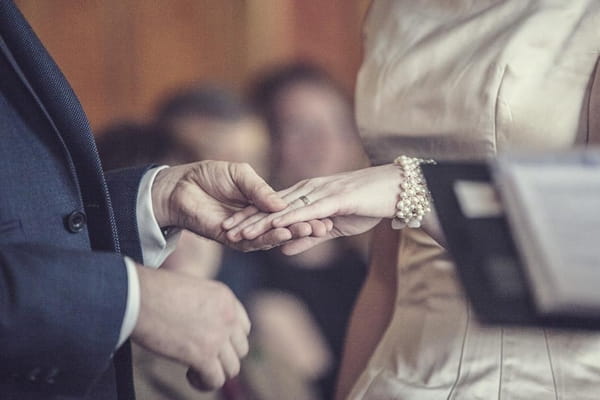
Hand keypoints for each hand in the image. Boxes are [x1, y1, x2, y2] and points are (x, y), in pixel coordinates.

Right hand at [132, 264, 249, 390]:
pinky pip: (216, 380)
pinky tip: (189, 374)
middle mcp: (228, 317)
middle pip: (240, 349)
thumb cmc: (153, 290)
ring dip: (214, 372)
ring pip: (232, 368)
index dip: (228, 340)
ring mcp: (218, 336)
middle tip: (200, 357)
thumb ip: (203, 305)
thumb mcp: (190, 289)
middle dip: (223, 357)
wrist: (139, 296)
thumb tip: (200, 327)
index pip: (243, 327)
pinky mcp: (204, 355)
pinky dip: (204, 383)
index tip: (210, 343)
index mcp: (226, 297)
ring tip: (193, 367)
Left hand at [151, 161, 329, 250]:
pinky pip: (253, 242)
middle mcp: (254, 221)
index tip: (328, 213)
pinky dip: (269, 237)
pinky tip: (284, 232)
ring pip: (272, 237)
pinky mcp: (230, 240)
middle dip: (305, 227)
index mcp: (259, 205)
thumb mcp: (241, 174)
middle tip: (327, 226)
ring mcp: (243, 233)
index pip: (287, 212)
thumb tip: (282, 204)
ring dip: (292, 234)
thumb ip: (260, 189)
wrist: (179, 185)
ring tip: (310, 230)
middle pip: (285, 226)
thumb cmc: (208, 175)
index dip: (305, 214)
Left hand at [223, 164, 400, 253]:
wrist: (396, 189)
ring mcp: (320, 192)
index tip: (231, 230)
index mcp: (307, 194)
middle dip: (247, 219)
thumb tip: (284, 250)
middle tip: (224, 231)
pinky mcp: (335, 198)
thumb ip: (309, 237)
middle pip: (272, 207)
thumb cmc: (367, 205)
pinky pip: (308, 209)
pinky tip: (274, 226)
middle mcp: (309, 190)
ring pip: (284, 209)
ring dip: (261, 221)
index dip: (251, 219)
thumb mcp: (333, 227)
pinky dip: (290, 218)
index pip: (273, 209)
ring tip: (239, 231)